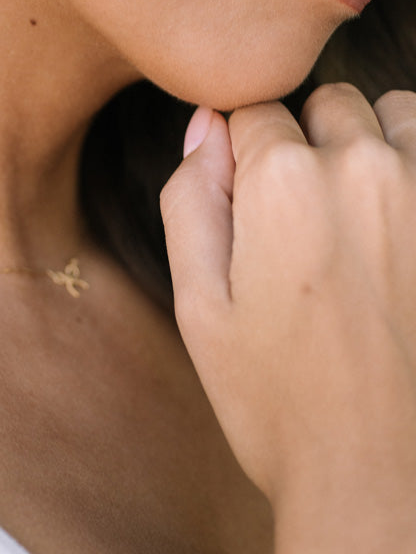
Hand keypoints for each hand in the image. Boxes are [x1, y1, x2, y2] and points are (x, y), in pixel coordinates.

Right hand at [160, 84, 415, 551]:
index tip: (253, 204)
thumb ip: (192, 198)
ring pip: (395, 114)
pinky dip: (415, 173)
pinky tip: (400, 231)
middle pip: (326, 104)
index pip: (254, 110)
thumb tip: (206, 125)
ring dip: (376, 145)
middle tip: (306, 223)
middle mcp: (364, 169)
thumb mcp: (200, 306)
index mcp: (283, 184)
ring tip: (362, 218)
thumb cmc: (282, 404)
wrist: (383, 480)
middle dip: (309, 144)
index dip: (245, 154)